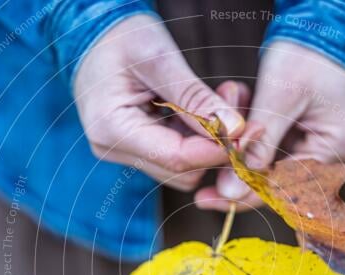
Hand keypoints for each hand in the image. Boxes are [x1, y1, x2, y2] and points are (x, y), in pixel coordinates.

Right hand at [73, 14, 245, 190]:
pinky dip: (199, 134)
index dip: (218, 149)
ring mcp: (125, 151)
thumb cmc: (122, 36)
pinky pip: (178, 153)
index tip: (250, 129)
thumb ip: (195, 97)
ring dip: (211, 139)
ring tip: (224, 96)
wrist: (95, 32)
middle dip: (216, 144)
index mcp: (113, 129)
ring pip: (184, 167)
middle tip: (237, 102)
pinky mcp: (138, 147)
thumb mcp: (159, 58)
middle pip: (183, 171)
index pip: (178, 158)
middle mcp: (115, 149)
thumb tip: (234, 129)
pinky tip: (208, 105)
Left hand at [195, 41, 344, 211]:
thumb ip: (257, 146)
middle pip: (276, 180)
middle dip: (237, 170)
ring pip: (269, 164)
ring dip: (240, 151)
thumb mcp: (279, 99)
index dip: (244, 195)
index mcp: (335, 147)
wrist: (323, 24)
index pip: (284, 187)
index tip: (208, 198)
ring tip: (214, 134)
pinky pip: (271, 146)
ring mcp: (318, 143)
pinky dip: (249, 136)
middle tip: (201, 181)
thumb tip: (232, 191)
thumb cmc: (308, 53)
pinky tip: (232, 115)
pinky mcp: (304, 133)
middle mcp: (331, 152)